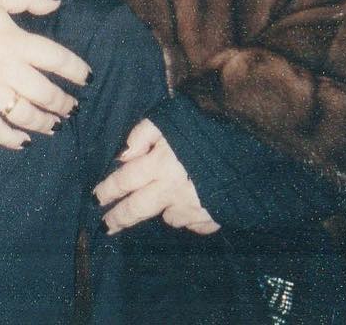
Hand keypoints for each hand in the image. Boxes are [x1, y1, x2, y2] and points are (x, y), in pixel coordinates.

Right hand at [0, 0, 91, 148]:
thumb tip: (56, 4)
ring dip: (46, 124)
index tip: (87, 78)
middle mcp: (8, 70)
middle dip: (64, 103)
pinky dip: (12, 140)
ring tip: (55, 126)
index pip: (58, 59)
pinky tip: (23, 142)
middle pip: (47, 93)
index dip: (77, 71)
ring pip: (26, 116)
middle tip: (72, 108)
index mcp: (16, 42)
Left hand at [94, 119, 219, 235]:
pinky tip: (192, 205)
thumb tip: (122, 155)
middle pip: (137, 209)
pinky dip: (189, 216)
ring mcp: (191, 207)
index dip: (107, 190)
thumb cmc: (205, 127)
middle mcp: (170, 190)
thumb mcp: (169, 119)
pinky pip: (193, 223)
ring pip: (167, 218)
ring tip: (160, 203)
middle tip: (106, 226)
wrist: (250, 146)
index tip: (95, 198)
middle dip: (119, 218)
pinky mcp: (212, 217)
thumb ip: (142, 134)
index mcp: (158, 164)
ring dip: (161, 211)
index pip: (124, 181)